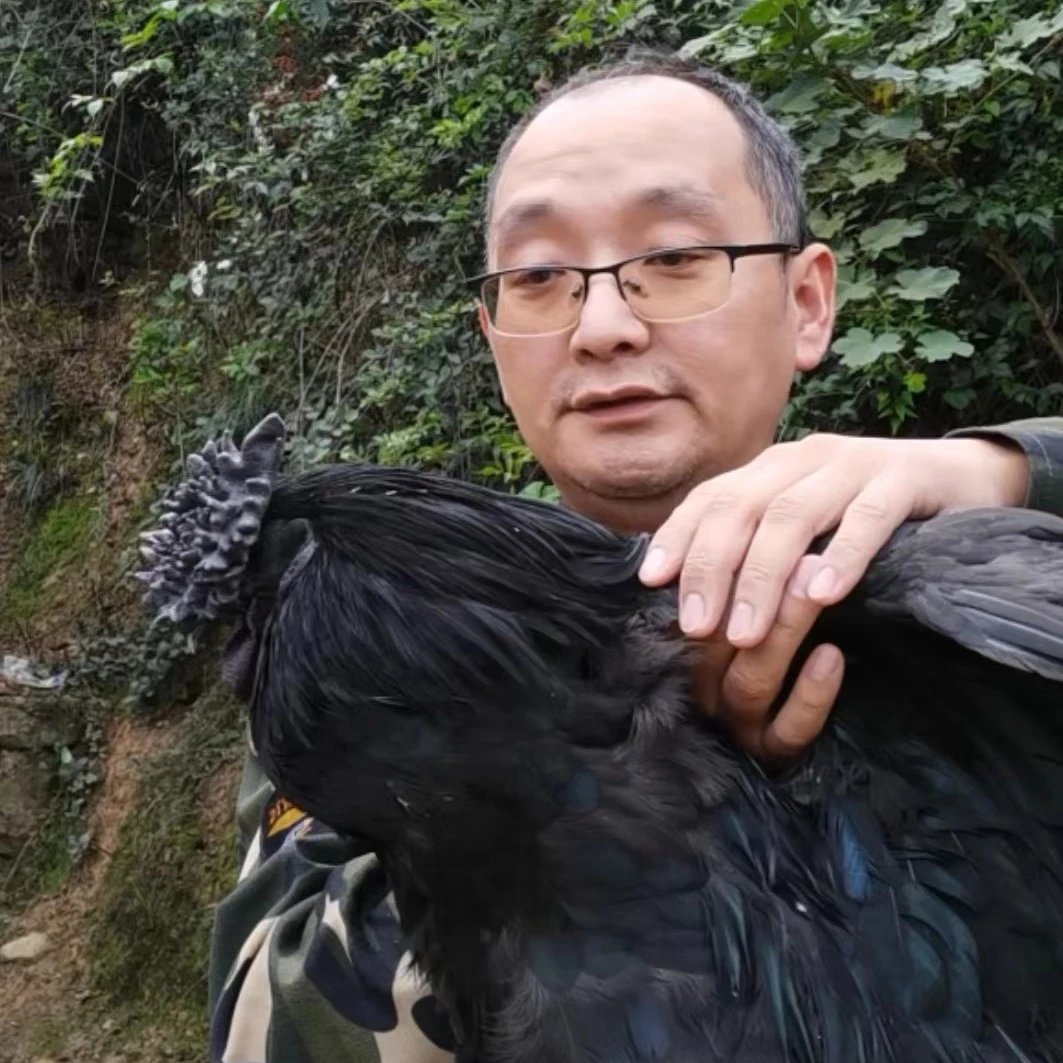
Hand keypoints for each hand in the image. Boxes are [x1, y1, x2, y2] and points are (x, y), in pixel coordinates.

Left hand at [641, 433, 1027, 644]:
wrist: (963, 476)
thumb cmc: (866, 510)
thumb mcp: (803, 520)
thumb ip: (755, 540)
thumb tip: (692, 591)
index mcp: (770, 468)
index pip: (710, 498)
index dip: (677, 537)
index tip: (650, 582)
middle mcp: (802, 458)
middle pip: (740, 507)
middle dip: (711, 568)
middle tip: (695, 627)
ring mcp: (853, 464)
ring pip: (793, 515)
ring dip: (763, 576)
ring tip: (745, 631)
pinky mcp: (904, 480)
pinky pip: (867, 517)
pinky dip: (842, 554)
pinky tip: (822, 594)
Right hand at [692, 556, 844, 762]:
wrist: (846, 660)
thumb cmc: (776, 603)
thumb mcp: (742, 578)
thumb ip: (714, 565)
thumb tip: (681, 549)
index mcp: (682, 645)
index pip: (680, 615)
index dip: (703, 579)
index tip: (743, 538)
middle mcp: (703, 687)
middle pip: (712, 646)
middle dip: (753, 597)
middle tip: (799, 556)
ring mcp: (740, 721)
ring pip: (748, 686)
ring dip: (783, 633)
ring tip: (816, 588)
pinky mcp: (779, 746)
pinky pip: (788, 732)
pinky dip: (809, 695)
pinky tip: (831, 656)